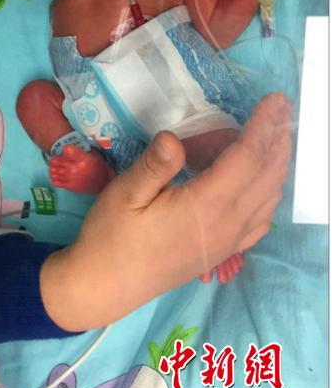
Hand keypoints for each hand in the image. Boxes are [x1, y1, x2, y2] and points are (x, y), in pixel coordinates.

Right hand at [41, 93, 291, 330]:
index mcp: (205, 206)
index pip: (246, 159)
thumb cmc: (111, 235)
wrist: (105, 286)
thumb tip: (175, 137)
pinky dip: (270, 192)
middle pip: (267, 176)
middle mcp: (227, 225)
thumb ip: (153, 165)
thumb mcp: (124, 193)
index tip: (275, 100)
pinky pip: (261, 220)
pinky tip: (264, 181)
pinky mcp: (223, 251)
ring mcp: (229, 241)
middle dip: (278, 139)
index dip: (262, 127)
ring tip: (277, 135)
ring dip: (277, 163)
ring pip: (269, 197)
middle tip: (282, 109)